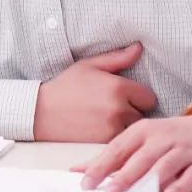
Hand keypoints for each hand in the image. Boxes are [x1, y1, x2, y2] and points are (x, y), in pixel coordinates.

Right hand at [32, 42, 156, 142]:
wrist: (42, 112)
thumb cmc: (66, 86)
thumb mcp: (89, 65)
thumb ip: (117, 58)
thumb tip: (139, 48)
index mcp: (118, 87)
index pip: (149, 97)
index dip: (140, 97)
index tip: (128, 97)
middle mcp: (119, 109)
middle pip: (143, 115)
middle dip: (134, 112)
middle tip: (116, 109)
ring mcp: (112, 128)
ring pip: (133, 130)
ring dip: (126, 127)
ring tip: (109, 120)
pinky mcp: (104, 143)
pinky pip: (121, 142)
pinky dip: (116, 138)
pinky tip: (102, 130)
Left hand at [72, 114, 191, 191]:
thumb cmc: (169, 137)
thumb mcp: (140, 138)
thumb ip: (113, 155)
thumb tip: (80, 170)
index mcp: (144, 131)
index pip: (119, 148)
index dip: (102, 165)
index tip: (86, 181)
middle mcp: (163, 138)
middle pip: (141, 159)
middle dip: (124, 176)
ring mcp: (184, 150)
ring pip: (165, 167)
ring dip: (149, 181)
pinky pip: (191, 176)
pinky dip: (180, 185)